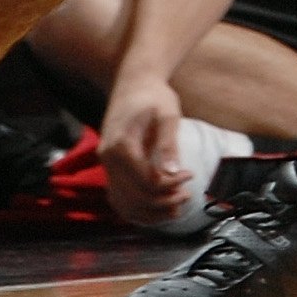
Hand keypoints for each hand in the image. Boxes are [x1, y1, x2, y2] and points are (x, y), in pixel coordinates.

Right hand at [97, 76, 191, 224]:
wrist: (135, 83)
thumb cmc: (153, 96)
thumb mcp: (167, 114)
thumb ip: (168, 144)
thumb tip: (172, 172)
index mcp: (121, 145)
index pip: (146, 181)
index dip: (170, 185)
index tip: (190, 175)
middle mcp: (108, 159)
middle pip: (135, 197)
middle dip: (163, 202)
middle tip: (187, 195)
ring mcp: (106, 165)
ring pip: (124, 204)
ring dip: (150, 213)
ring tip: (175, 209)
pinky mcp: (110, 168)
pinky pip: (119, 199)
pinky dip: (137, 210)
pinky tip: (157, 210)